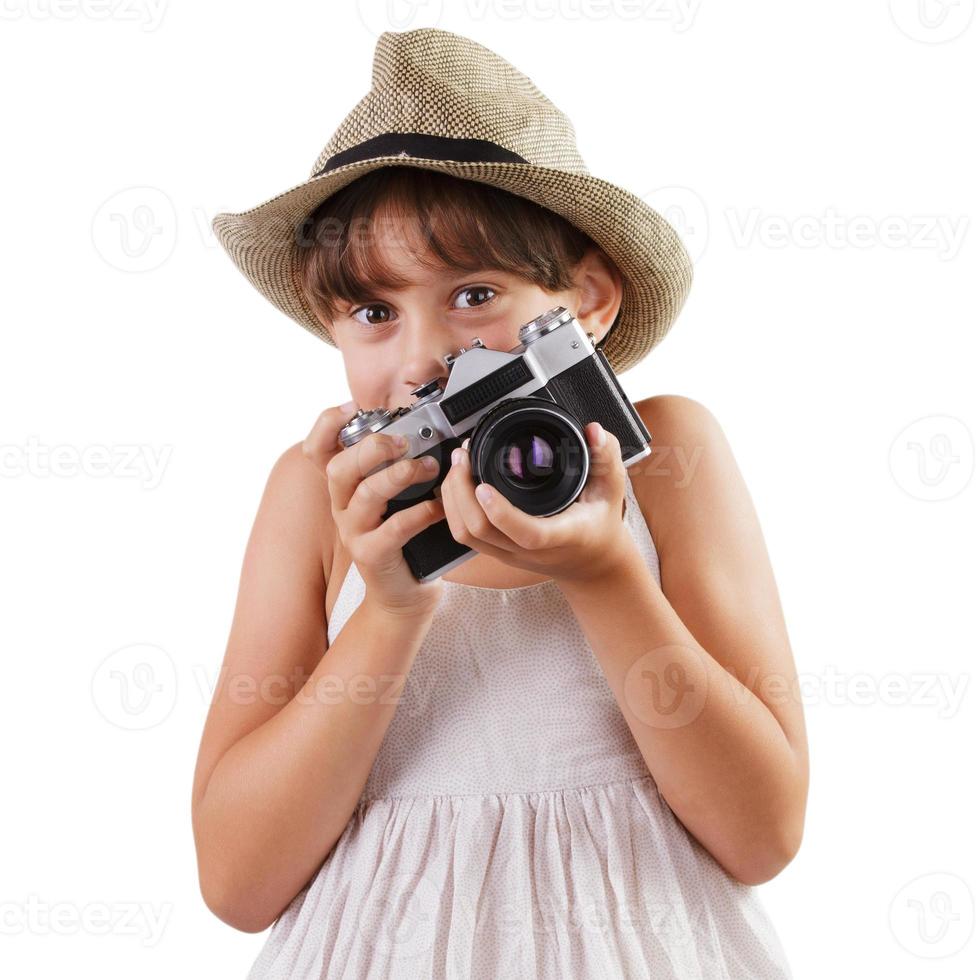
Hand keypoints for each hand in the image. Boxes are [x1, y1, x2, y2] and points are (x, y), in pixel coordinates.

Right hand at [302, 401, 446, 616]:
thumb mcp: (396, 497)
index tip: (352, 407)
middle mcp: (341, 507)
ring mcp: (354, 532)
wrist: (404, 592)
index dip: (327, 425)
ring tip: (429, 468)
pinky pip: (394, 529)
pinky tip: (439, 506)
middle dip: (372, 448)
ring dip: (400, 475)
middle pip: (339, 468)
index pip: (318, 449)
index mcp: (344, 487)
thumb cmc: (404, 538)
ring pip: (366, 494)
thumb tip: (427, 430)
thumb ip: (398, 465)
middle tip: (403, 441)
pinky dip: (421, 513)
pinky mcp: (371, 555)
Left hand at [439, 421, 635, 585]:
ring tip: (457, 465)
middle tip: (463, 457)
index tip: (483, 486)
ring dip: (453, 499)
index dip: (501, 513)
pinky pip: (466, 535)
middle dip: (461, 492)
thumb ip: (606, 456)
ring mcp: (509, 553)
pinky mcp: (497, 550)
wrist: (592, 562)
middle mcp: (530, 549)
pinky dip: (454, 508)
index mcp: (561, 534)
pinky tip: (457, 484)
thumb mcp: (611, 488)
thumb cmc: (600, 524)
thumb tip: (593, 431)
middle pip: (481, 531)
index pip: (527, 533)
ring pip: (466, 535)